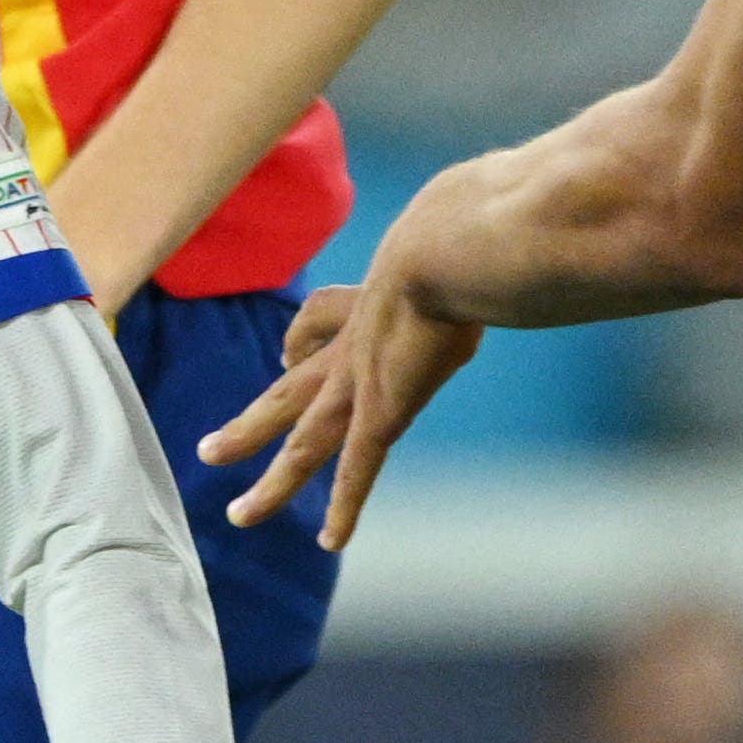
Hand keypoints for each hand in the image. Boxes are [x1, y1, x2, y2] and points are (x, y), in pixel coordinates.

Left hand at [198, 220, 483, 550]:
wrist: (445, 248)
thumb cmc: (466, 234)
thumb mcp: (464, 228)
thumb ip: (482, 229)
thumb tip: (533, 201)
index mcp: (366, 303)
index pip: (315, 321)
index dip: (297, 337)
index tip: (284, 353)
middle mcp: (349, 348)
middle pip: (285, 394)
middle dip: (249, 426)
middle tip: (209, 451)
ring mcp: (358, 384)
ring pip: (301, 444)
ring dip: (272, 483)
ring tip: (237, 516)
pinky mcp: (381, 412)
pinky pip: (356, 471)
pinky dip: (344, 508)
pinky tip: (330, 541)